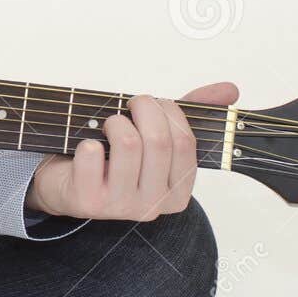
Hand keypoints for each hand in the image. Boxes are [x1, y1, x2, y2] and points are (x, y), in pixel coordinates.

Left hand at [23, 82, 239, 221]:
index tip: (156, 103)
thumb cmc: (115, 157)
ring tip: (108, 124)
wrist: (67, 183)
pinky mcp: (88, 202)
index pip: (185, 141)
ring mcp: (121, 206)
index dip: (169, 111)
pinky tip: (86, 147)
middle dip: (142, 108)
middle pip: (157, 140)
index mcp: (177, 190)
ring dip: (114, 121)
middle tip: (130, 104)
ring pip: (127, 143)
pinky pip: (91, 156)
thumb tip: (230, 90)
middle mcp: (154, 204)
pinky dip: (87, 142)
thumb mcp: (156, 135)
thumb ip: (192, 112)